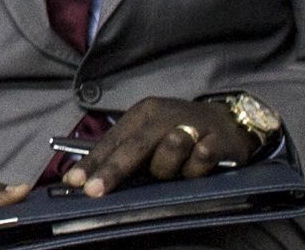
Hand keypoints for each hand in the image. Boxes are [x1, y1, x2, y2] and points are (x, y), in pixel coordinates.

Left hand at [61, 97, 258, 196]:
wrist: (230, 121)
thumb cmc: (181, 131)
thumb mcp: (148, 134)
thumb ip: (123, 153)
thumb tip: (87, 177)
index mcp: (144, 113)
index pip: (113, 141)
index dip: (94, 163)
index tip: (74, 181)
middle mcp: (165, 115)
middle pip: (134, 147)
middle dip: (112, 171)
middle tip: (94, 191)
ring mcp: (192, 125)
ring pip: (167, 155)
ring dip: (168, 169)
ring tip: (177, 167)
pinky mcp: (217, 140)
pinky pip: (199, 159)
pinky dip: (196, 166)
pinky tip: (199, 161)